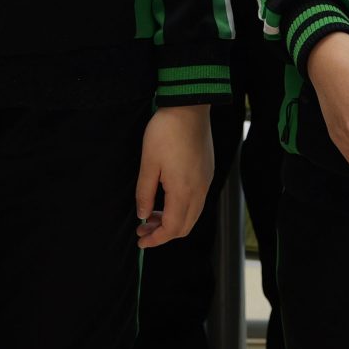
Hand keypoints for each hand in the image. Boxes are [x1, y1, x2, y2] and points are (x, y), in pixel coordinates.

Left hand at [134, 104, 212, 248]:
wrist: (189, 107)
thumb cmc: (166, 132)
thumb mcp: (148, 163)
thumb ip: (144, 192)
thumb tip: (142, 214)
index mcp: (183, 191)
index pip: (172, 228)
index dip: (156, 239)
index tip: (141, 241)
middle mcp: (199, 190)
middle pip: (185, 226)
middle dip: (163, 233)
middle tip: (142, 229)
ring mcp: (206, 181)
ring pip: (192, 214)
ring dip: (172, 220)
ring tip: (150, 215)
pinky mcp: (207, 172)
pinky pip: (196, 200)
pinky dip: (181, 208)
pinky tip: (165, 199)